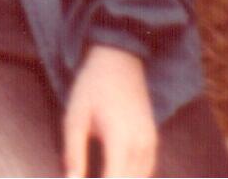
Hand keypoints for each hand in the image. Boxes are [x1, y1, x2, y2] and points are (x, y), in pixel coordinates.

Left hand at [62, 44, 156, 178]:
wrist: (119, 61)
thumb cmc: (92, 88)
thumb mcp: (75, 117)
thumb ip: (74, 153)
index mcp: (120, 137)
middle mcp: (140, 143)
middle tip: (86, 178)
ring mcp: (150, 142)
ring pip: (141, 178)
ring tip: (102, 175)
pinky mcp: (153, 139)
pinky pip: (147, 170)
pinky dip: (132, 177)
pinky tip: (116, 174)